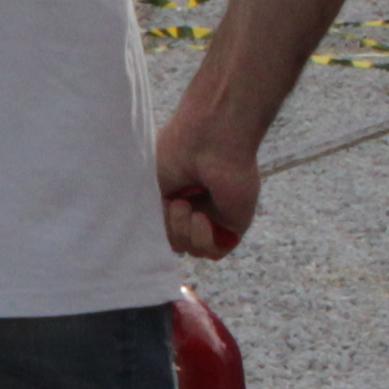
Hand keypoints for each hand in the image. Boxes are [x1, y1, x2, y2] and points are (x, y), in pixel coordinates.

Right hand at [157, 112, 258, 260]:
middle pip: (175, 243)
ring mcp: (216, 218)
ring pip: (192, 250)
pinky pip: (215, 252)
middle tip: (175, 201)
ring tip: (186, 206)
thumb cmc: (179, 150)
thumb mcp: (153, 185)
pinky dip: (201, 240)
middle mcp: (198, 208)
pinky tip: (200, 217)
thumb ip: (155, 213)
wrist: (210, 136)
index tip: (157, 207)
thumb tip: (156, 239)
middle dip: (168, 228)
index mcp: (177, 196)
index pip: (164, 228)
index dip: (157, 227)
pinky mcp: (235, 225)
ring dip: (182, 233)